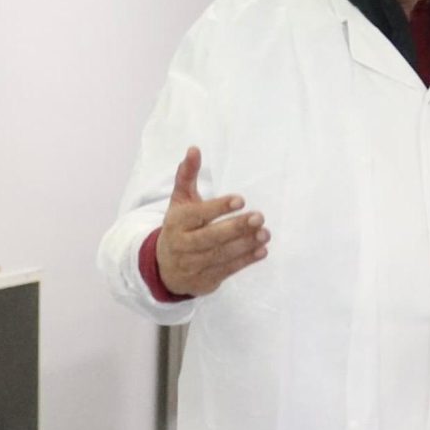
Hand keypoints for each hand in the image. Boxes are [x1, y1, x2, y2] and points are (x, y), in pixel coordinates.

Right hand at [156, 147, 268, 296]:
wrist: (164, 269)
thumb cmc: (178, 227)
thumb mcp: (179, 202)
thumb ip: (187, 176)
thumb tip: (194, 149)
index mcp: (177, 223)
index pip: (198, 215)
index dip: (219, 208)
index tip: (241, 200)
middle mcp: (182, 245)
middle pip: (210, 237)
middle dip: (236, 228)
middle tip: (259, 217)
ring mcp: (193, 265)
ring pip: (221, 255)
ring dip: (245, 244)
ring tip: (265, 233)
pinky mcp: (204, 280)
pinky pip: (227, 270)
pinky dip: (245, 261)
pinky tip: (261, 250)